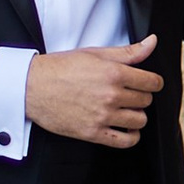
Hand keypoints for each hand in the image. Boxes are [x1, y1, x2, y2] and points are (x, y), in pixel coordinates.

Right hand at [25, 37, 161, 148]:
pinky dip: (131, 136)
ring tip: (125, 109)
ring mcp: (102, 116)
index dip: (152, 81)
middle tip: (128, 93)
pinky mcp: (93, 133)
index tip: (146, 83)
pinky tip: (126, 128)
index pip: (152, 82)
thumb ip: (128, 51)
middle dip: (141, 96)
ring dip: (136, 115)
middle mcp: (111, 95)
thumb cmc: (60, 68)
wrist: (31, 87)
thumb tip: (152, 41)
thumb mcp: (95, 54)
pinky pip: (126, 141)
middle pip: (146, 100)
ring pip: (139, 120)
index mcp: (114, 73)